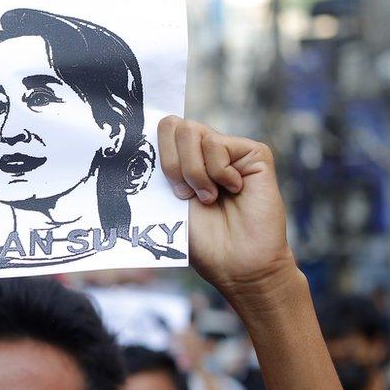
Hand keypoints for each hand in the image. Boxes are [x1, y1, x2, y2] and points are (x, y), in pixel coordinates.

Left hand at [158, 116, 296, 295]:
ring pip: (192, 132)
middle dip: (171, 164)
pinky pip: (218, 145)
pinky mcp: (254, 153)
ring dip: (194, 173)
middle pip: (172, 125)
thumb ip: (156, 171)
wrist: (237, 264)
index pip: (160, 129)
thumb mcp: (167, 203)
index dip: (152, 146)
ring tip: (209, 198)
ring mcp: (230, 150)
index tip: (159, 181)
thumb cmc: (202, 241)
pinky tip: (233, 191)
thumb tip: (135, 143)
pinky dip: (219, 174)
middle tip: (184, 194)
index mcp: (183, 161)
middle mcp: (206, 151)